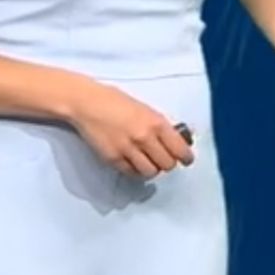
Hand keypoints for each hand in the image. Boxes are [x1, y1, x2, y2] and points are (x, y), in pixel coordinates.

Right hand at [69, 79, 195, 178]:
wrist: (88, 103)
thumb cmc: (116, 101)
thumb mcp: (145, 109)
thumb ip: (159, 126)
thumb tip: (175, 140)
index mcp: (156, 122)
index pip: (180, 149)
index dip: (186, 157)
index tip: (186, 160)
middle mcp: (144, 137)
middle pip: (167, 164)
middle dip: (167, 163)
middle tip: (163, 158)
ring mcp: (128, 149)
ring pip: (151, 172)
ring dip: (152, 168)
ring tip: (147, 161)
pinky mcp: (113, 159)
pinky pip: (132, 173)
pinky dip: (136, 170)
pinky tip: (134, 162)